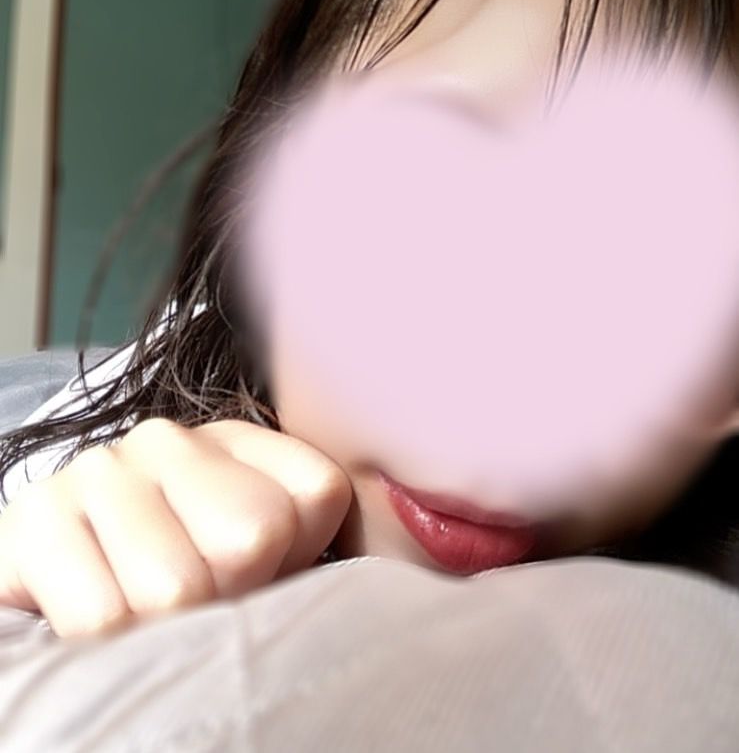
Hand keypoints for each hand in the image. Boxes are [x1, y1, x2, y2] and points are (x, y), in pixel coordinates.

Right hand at [0, 418, 351, 638]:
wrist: (65, 587)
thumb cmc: (183, 585)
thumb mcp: (266, 564)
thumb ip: (329, 551)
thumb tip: (442, 538)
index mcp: (240, 441)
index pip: (318, 494)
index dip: (295, 561)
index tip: (259, 578)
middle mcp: (171, 439)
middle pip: (251, 535)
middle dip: (229, 596)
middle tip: (201, 602)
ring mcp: (103, 470)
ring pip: (177, 586)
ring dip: (167, 629)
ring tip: (148, 613)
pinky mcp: (37, 518)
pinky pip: (104, 616)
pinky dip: (110, 645)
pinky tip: (99, 614)